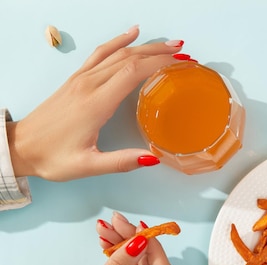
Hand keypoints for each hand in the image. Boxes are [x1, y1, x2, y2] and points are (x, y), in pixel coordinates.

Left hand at [6, 26, 188, 180]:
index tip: (180, 64)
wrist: (20, 147)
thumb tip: (152, 157)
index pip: (132, 72)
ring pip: (117, 53)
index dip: (158, 64)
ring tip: (169, 44)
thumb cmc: (52, 157)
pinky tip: (132, 34)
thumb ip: (121, 162)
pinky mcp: (76, 79)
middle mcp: (88, 85)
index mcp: (94, 103)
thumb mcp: (87, 166)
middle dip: (159, 53)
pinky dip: (119, 41)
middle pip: (129, 58)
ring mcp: (81, 79)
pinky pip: (101, 53)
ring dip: (145, 46)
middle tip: (184, 53)